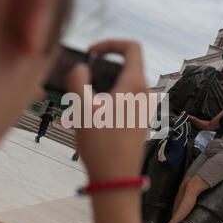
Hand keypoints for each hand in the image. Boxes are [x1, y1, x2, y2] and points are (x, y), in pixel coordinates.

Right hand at [65, 40, 146, 181]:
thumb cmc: (100, 145)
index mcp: (135, 85)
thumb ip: (77, 79)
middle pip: (126, 65)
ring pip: (124, 84)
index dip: (110, 43)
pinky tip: (92, 117)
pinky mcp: (140, 121)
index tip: (91, 53)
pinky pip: (125, 99)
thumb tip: (79, 67)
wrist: (116, 179)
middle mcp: (145, 94)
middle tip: (81, 81)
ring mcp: (145, 109)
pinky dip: (108, 98)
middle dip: (102, 67)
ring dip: (102, 86)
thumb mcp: (81, 109)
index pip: (132, 47)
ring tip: (82, 104)